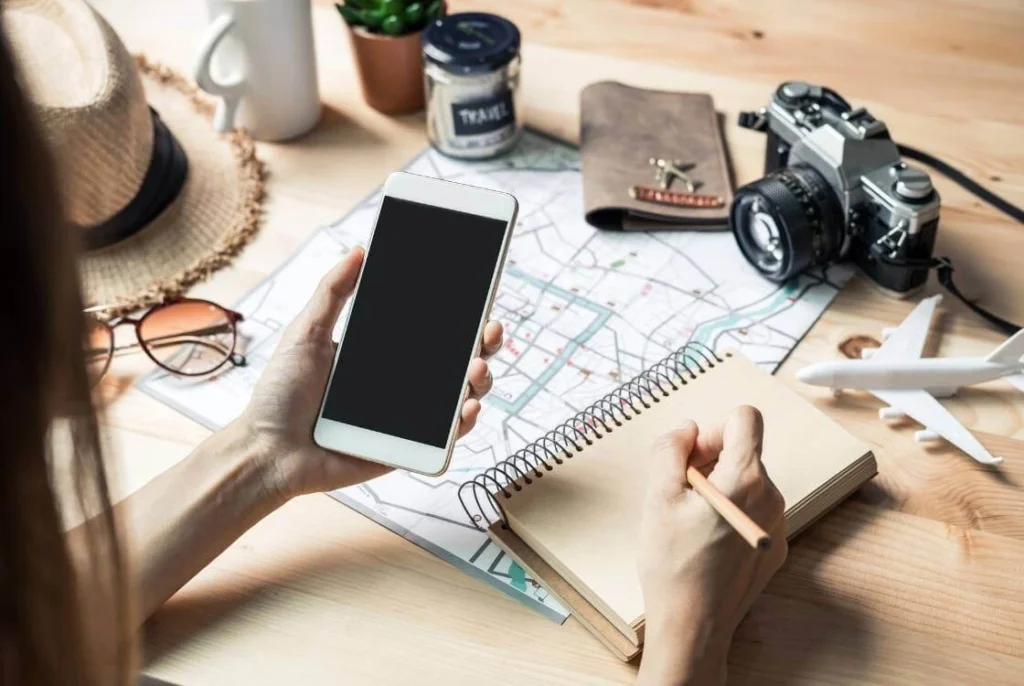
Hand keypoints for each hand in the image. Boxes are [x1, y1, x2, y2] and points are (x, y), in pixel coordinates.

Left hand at [239, 246, 503, 501]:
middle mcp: (402, 385)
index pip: (434, 333)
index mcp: (383, 355)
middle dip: (483, 345)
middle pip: (458, 363)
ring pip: (460, 398)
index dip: (461, 318)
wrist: (266, 451)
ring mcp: (407, 420)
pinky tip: (466, 409)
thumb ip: (333, 291)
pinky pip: (444, 440)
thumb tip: (359, 250)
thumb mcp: (306, 332)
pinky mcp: (406, 452)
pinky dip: (463, 425)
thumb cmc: (280, 396)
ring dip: (479, 381)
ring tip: (475, 370)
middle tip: (489, 332)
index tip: (479, 299)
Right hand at [637, 406, 786, 685]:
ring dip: (717, 486)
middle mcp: (771, 498)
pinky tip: (703, 540)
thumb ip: (670, 449)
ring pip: (746, 482)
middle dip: (709, 458)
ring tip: (687, 519)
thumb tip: (686, 429)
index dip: (713, 426)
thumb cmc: (673, 565)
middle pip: (744, 451)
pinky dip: (728, 511)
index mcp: (746, 479)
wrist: (693, 626)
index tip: (692, 453)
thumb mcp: (658, 496)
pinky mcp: (773, 548)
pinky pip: (752, 511)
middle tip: (678, 489)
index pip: (746, 418)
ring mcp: (777, 525)